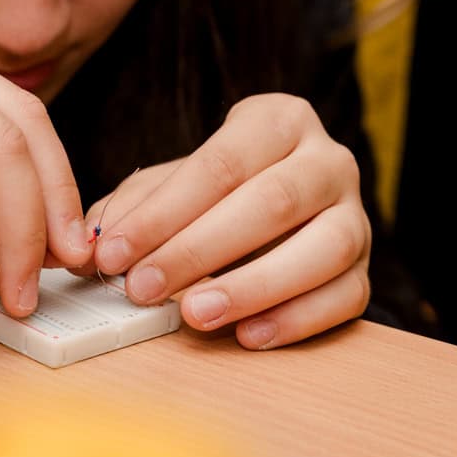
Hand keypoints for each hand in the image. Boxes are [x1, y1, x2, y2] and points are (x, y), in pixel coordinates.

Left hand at [80, 94, 368, 348]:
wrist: (278, 212)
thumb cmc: (214, 196)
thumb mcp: (167, 187)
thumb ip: (130, 209)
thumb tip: (91, 246)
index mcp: (279, 120)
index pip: (221, 164)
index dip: (163, 213)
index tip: (112, 253)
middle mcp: (329, 159)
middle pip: (273, 202)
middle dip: (200, 249)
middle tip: (144, 287)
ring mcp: (355, 214)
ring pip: (324, 248)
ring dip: (254, 286)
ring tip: (195, 315)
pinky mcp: (365, 267)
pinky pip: (346, 295)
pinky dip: (297, 319)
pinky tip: (248, 335)